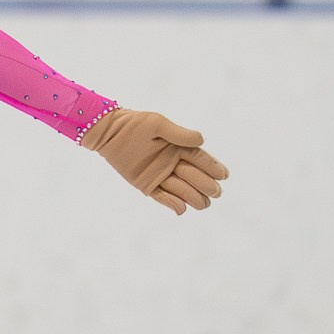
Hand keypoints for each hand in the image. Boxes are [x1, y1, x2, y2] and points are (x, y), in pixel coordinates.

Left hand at [83, 108, 228, 214]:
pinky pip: (163, 197)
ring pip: (181, 189)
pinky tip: (182, 209)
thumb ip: (179, 133)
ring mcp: (161, 175)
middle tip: (216, 192)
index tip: (224, 175)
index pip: (200, 158)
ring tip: (204, 204)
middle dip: (206, 184)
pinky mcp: (147, 185)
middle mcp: (173, 162)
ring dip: (193, 197)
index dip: (212, 167)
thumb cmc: (135, 124)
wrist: (109, 132)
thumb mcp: (158, 124)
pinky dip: (172, 203)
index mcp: (178, 147)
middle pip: (194, 176)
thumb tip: (202, 141)